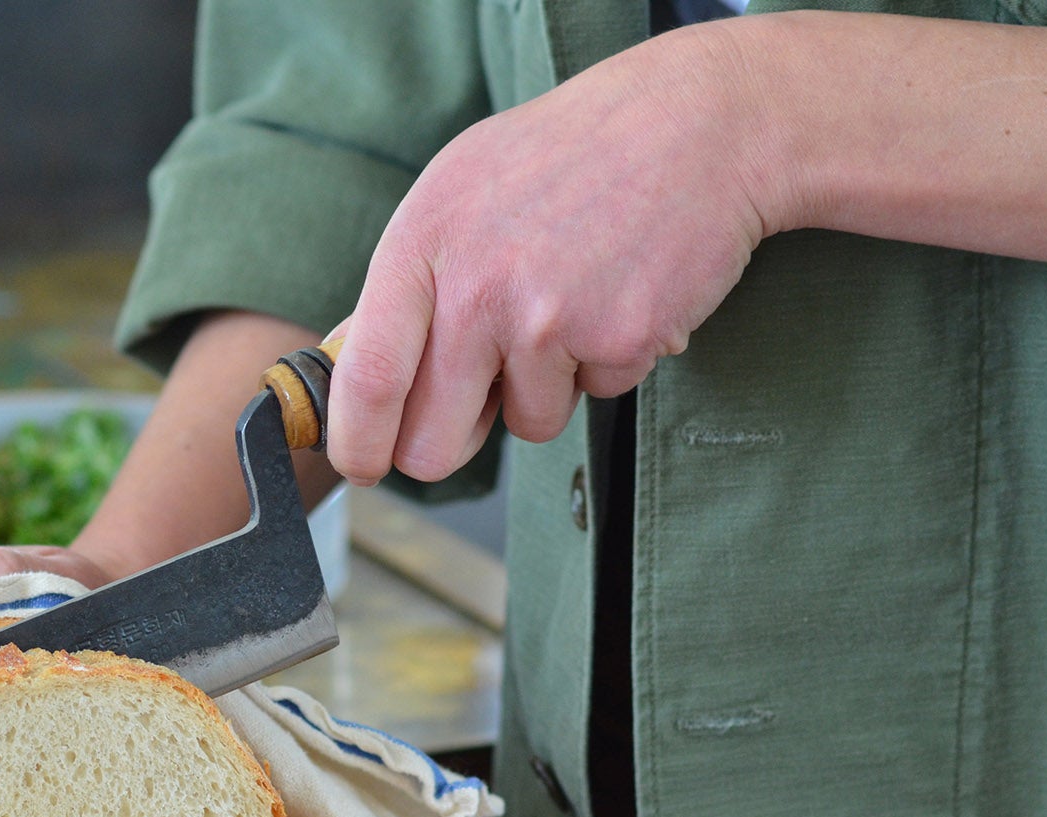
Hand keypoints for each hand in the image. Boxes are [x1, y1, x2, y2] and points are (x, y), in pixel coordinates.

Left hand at [327, 20, 787, 482]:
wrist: (699, 122)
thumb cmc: (571, 155)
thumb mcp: (458, 191)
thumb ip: (406, 285)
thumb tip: (348, 363)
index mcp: (422, 245)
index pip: (365, 380)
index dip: (358, 444)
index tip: (364, 465)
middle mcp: (476, 287)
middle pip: (431, 443)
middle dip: (450, 444)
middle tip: (479, 404)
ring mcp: (548, 318)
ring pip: (525, 425)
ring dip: (547, 388)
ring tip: (572, 302)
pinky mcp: (619, 339)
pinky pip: (595, 397)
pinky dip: (607, 362)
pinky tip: (618, 293)